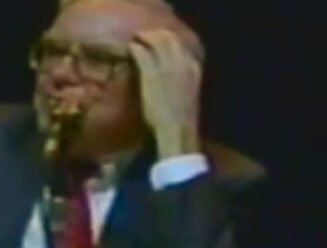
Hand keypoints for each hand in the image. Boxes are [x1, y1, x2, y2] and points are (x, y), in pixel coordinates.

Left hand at [129, 29, 201, 158]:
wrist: (177, 134)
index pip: (183, 44)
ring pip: (155, 42)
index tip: (161, 38)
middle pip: (168, 38)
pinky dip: (136, 49)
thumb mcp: (190, 93)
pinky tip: (131, 49)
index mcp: (194, 68)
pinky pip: (142, 54)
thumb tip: (176, 69)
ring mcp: (166, 67)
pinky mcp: (151, 74)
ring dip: (145, 38)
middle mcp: (183, 64)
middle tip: (145, 36)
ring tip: (136, 39)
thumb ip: (184, 77)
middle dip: (156, 35)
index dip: (170, 39)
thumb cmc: (182, 119)